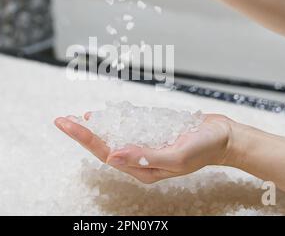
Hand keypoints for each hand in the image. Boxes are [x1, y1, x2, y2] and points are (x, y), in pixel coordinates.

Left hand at [54, 113, 233, 183]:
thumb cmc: (204, 148)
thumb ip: (145, 156)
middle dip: (82, 133)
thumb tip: (113, 155)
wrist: (223, 136)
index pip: (107, 153)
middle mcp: (141, 158)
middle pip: (105, 145)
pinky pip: (128, 127)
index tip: (66, 123)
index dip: (85, 138)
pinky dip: (114, 120)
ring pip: (114, 136)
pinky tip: (102, 116)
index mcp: (143, 168)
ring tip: (75, 118)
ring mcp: (146, 145)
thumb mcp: (176, 155)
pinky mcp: (152, 132)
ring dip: (95, 127)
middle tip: (61, 120)